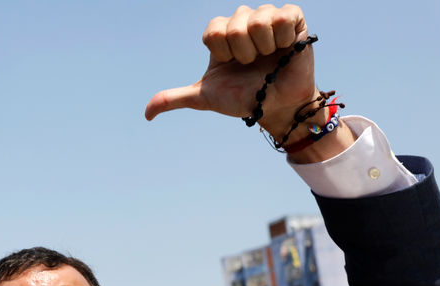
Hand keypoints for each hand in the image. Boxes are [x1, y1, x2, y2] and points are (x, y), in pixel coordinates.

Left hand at [145, 5, 315, 139]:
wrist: (276, 107)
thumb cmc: (242, 98)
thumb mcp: (204, 99)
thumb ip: (174, 99)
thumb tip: (146, 114)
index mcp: (220, 33)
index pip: (213, 31)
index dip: (222, 53)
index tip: (230, 65)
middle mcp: (242, 21)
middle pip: (235, 25)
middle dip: (243, 53)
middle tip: (251, 64)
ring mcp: (267, 18)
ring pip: (258, 20)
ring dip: (263, 48)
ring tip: (269, 58)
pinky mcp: (293, 19)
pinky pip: (283, 16)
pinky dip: (283, 39)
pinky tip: (285, 49)